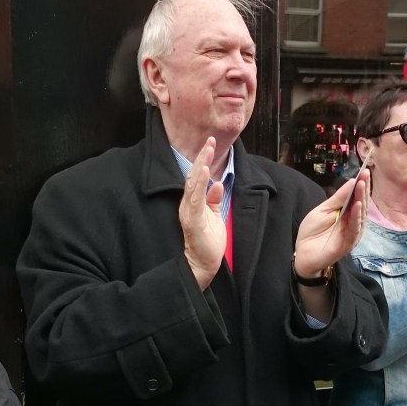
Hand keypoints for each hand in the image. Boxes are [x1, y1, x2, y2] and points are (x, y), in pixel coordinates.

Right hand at [179, 137, 225, 288]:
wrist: (203, 265)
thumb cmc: (207, 243)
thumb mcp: (214, 216)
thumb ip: (214, 200)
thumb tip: (218, 184)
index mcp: (193, 203)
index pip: (196, 178)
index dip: (202, 161)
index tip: (210, 144)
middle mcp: (188, 205)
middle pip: (193, 176)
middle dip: (201, 158)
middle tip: (209, 140)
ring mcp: (189, 212)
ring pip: (193, 184)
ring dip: (201, 166)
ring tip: (207, 151)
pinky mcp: (193, 221)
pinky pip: (195, 200)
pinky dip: (199, 185)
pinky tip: (204, 172)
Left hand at [293, 171, 369, 277]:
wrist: (302, 253)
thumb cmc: (312, 232)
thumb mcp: (323, 210)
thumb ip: (337, 199)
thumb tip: (352, 182)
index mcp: (347, 214)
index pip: (357, 197)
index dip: (361, 185)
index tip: (365, 171)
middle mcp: (353, 223)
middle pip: (361, 204)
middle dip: (363, 189)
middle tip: (365, 175)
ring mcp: (352, 233)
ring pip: (360, 216)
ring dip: (362, 200)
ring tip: (362, 186)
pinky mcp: (348, 243)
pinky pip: (354, 229)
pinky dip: (357, 217)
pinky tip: (357, 206)